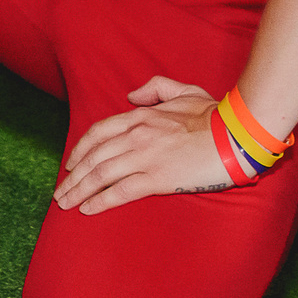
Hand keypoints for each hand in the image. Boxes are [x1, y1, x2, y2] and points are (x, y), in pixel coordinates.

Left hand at [52, 77, 228, 214]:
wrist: (238, 134)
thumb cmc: (216, 115)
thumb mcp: (184, 90)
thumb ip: (155, 88)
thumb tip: (131, 94)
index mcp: (141, 116)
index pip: (98, 133)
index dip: (80, 150)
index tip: (70, 164)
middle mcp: (136, 136)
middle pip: (93, 157)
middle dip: (73, 177)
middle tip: (60, 192)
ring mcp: (144, 157)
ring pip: (100, 175)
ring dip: (78, 191)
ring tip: (65, 204)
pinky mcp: (157, 178)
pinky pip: (120, 191)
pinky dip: (100, 201)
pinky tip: (87, 210)